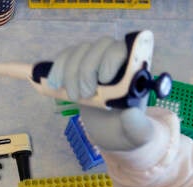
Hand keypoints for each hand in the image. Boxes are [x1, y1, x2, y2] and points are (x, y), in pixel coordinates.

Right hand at [47, 36, 153, 150]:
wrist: (112, 132)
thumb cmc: (128, 131)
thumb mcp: (137, 135)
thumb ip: (138, 127)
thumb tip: (129, 114)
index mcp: (135, 71)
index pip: (126, 48)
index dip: (112, 57)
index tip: (105, 79)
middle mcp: (117, 60)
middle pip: (101, 45)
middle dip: (88, 69)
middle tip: (86, 95)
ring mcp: (97, 61)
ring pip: (81, 50)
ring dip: (71, 71)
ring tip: (74, 96)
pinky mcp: (79, 68)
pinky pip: (66, 57)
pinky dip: (58, 68)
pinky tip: (54, 84)